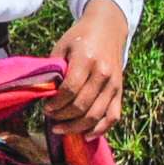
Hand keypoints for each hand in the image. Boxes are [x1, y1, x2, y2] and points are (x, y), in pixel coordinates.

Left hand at [46, 0, 128, 139]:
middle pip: (82, 106)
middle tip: (50, 118)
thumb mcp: (61, 47)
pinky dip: (100, 129)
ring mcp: (114, 84)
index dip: (55, 104)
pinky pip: (113, 116)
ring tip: (60, 129)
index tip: (45, 107)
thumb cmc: (79, 38)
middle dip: (62, 116)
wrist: (108, 28)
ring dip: (76, 127)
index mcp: (87, 60)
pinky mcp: (120, 91)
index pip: (70, 90)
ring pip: (97, 115)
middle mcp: (103, 74)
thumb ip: (54, 70)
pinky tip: (86, 135)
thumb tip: (42, 94)